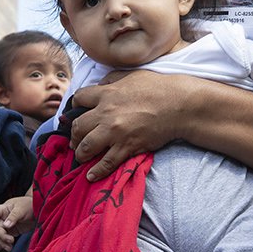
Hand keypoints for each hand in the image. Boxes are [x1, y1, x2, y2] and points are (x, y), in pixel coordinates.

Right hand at [0, 195, 34, 251]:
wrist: (39, 210)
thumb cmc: (29, 205)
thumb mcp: (21, 209)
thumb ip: (13, 217)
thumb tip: (6, 225)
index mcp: (3, 209)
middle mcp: (3, 218)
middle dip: (2, 236)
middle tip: (11, 240)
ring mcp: (7, 225)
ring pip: (0, 235)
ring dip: (3, 242)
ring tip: (9, 248)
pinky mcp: (12, 232)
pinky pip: (5, 239)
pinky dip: (2, 244)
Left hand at [68, 69, 182, 179]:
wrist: (178, 105)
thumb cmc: (158, 87)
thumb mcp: (131, 75)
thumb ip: (112, 80)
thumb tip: (101, 85)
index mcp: (106, 94)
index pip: (79, 99)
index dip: (75, 107)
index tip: (76, 113)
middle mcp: (106, 114)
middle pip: (77, 127)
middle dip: (74, 135)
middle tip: (76, 140)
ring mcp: (116, 132)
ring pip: (87, 147)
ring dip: (81, 153)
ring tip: (81, 156)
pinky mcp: (127, 147)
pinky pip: (106, 162)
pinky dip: (97, 171)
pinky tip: (91, 176)